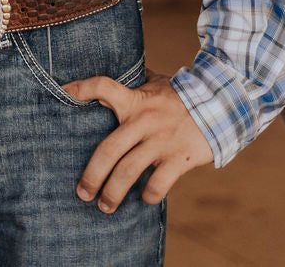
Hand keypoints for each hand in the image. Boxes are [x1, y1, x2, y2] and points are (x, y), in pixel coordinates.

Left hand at [64, 70, 212, 211]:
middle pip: (109, 149)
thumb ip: (135, 85)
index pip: (103, 86)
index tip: (62, 92)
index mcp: (136, 100)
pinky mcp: (180, 158)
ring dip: (113, 194)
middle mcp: (145, 120)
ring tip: (105, 206)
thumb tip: (114, 78)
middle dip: (92, 175)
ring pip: (128, 172)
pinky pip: (158, 185)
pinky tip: (143, 199)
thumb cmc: (181, 95)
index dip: (81, 88)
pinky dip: (148, 196)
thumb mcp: (156, 84)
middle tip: (82, 192)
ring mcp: (162, 141)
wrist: (222, 103)